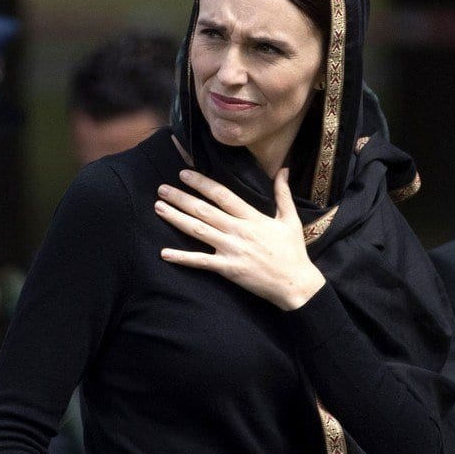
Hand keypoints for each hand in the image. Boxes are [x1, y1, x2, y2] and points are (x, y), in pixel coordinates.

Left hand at [155, 167, 325, 310]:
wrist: (295, 284)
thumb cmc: (293, 252)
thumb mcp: (290, 219)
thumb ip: (283, 193)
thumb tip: (284, 169)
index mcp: (252, 217)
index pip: (222, 195)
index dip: (202, 183)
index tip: (185, 174)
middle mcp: (239, 230)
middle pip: (204, 210)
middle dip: (181, 198)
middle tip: (162, 188)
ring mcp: (232, 250)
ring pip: (198, 230)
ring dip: (176, 218)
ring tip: (159, 207)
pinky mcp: (228, 268)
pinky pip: (201, 262)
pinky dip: (182, 258)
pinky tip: (164, 253)